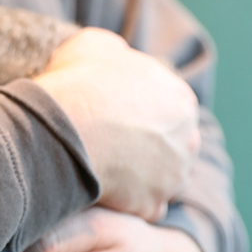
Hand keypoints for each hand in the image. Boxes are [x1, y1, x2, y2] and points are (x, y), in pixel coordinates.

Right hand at [33, 28, 199, 220]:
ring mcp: (174, 175)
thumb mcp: (94, 44)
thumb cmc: (77, 83)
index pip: (166, 108)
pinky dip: (126, 202)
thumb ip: (116, 51)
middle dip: (145, 146)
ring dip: (138, 176)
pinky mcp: (152, 204)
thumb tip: (117, 57)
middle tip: (108, 144)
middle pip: (169, 145)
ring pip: (160, 178)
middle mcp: (188, 137)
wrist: (62, 127)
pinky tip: (103, 190)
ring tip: (103, 169)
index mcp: (180, 97)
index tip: (111, 117)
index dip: (136, 112)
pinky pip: (142, 206)